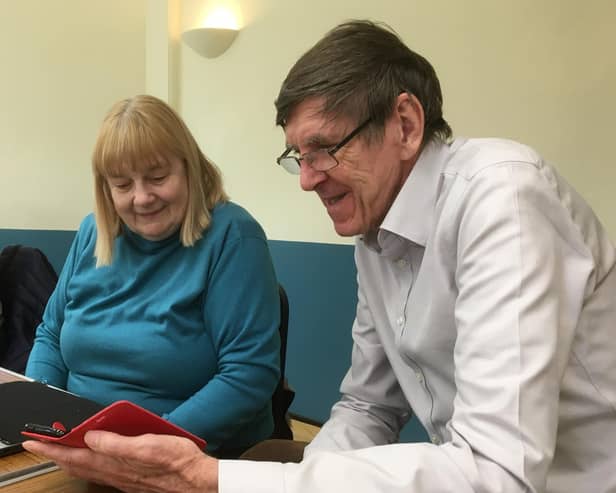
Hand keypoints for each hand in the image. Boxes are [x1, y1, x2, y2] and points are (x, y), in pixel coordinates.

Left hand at [22, 431, 217, 492]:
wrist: (196, 482)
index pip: (74, 456)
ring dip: (69, 459)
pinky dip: (87, 463)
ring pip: (87, 469)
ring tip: (58, 450)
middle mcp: (114, 473)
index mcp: (115, 463)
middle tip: (38, 445)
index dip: (52, 448)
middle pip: (76, 464)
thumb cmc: (176, 463)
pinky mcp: (131, 477)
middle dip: (55, 454)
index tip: (34, 441)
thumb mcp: (147, 446)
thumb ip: (117, 443)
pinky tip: (92, 458)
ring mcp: (122, 477)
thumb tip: (90, 437)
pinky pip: (100, 471)